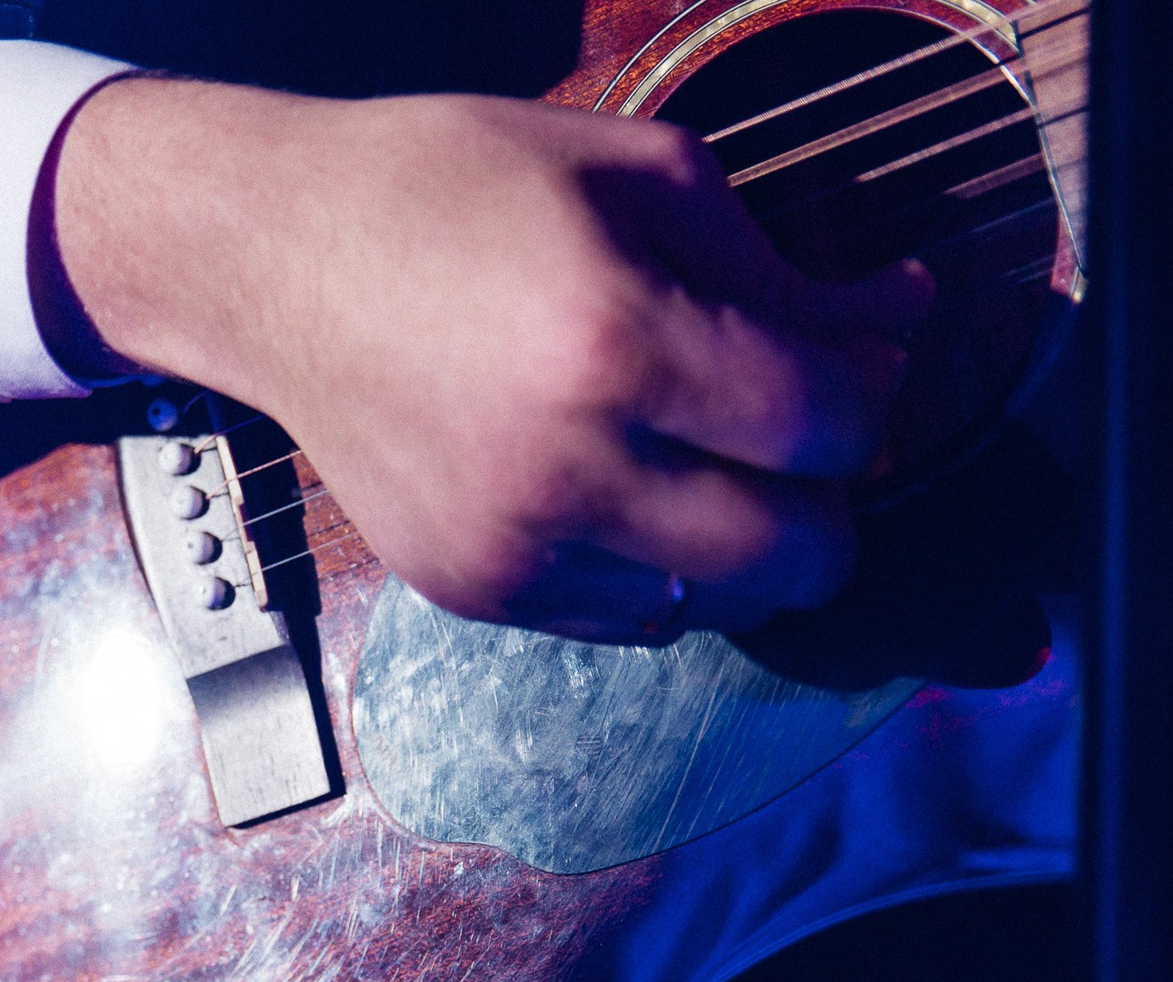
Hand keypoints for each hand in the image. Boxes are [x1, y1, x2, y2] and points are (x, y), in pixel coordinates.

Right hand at [43, 78, 932, 640]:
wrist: (271, 261)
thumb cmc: (450, 187)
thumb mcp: (634, 172)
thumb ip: (780, 267)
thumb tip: (901, 325)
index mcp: (614, 342)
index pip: (828, 426)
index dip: (873, 394)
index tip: (858, 360)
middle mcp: (563, 469)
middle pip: (797, 555)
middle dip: (828, 498)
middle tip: (796, 435)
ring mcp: (511, 548)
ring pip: (717, 603)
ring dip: (742, 539)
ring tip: (700, 454)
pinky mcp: (472, 591)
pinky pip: (628, 618)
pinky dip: (653, 563)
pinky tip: (612, 479)